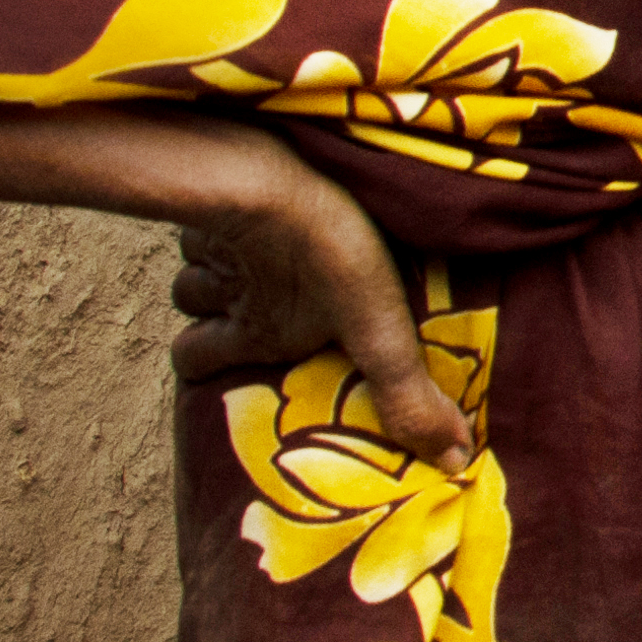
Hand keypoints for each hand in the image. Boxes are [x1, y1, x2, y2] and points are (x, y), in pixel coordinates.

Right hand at [166, 148, 466, 473]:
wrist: (279, 176)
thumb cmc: (329, 257)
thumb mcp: (377, 335)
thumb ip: (406, 397)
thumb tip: (452, 465)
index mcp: (255, 329)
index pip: (191, 358)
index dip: (202, 357)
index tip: (220, 349)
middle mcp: (226, 288)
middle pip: (189, 300)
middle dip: (208, 298)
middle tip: (246, 285)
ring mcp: (219, 236)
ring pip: (199, 251)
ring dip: (224, 248)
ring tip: (267, 237)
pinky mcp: (224, 185)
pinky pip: (214, 198)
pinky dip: (233, 203)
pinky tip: (268, 194)